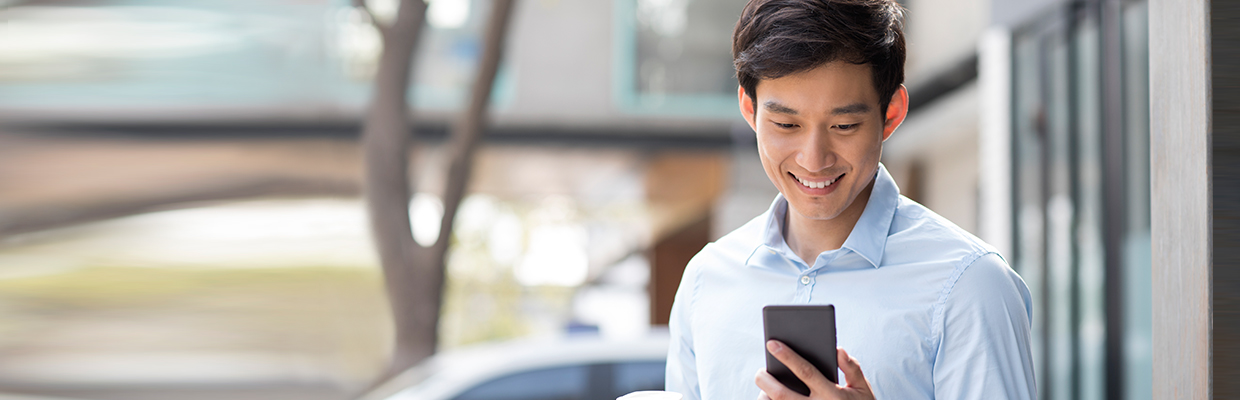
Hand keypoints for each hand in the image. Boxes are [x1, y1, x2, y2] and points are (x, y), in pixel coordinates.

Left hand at [754, 340, 874, 399]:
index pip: (805, 371)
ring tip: (766, 388)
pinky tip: (770, 397)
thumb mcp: (862, 388)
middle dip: (766, 380)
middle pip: (782, 394)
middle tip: (760, 372)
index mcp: (832, 395)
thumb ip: (851, 368)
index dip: (787, 356)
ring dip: (766, 397)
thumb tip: (838, 350)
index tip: (772, 343)